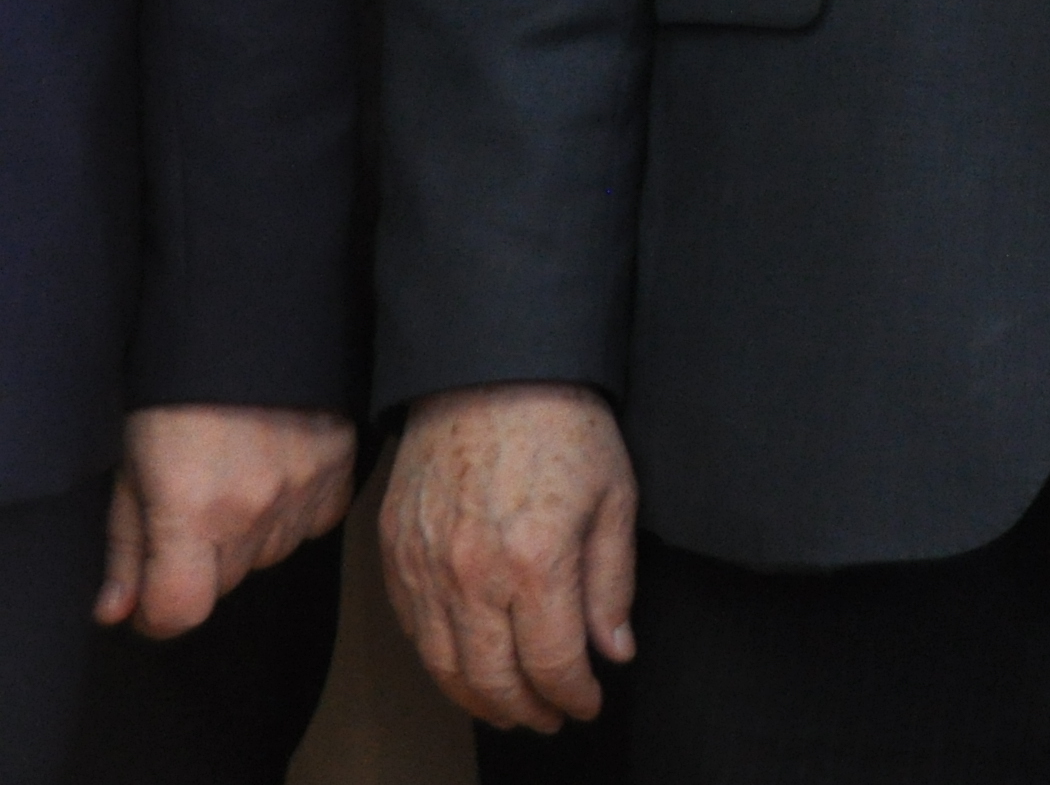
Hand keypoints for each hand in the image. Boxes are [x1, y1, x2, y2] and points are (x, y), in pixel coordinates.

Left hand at [91, 405, 355, 636]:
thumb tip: (118, 610)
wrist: (249, 324)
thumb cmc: (177, 393)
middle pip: (224, 584)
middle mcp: (254, 509)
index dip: (158, 614)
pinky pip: (315, 524)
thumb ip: (126, 545)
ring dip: (247, 537)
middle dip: (201, 563)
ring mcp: (305, 489)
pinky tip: (275, 475)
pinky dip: (293, 513)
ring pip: (269, 555)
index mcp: (192, 510)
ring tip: (234, 481)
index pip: (181, 611)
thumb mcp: (131, 466)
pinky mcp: (342, 468)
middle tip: (188, 509)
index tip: (150, 595)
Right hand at [381, 383, 636, 731]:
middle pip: (493, 679)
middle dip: (527, 711)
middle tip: (551, 719)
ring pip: (445, 665)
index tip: (588, 703)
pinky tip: (469, 666)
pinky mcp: (395, 554)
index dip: (574, 695)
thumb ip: (613, 583)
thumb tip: (615, 650)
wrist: (491, 370)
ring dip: (479, 699)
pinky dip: (441, 662)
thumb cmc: (565, 426)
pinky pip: (414, 630)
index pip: (552, 662)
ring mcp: (425, 567)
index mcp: (535, 562)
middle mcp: (472, 575)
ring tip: (511, 708)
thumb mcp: (615, 498)